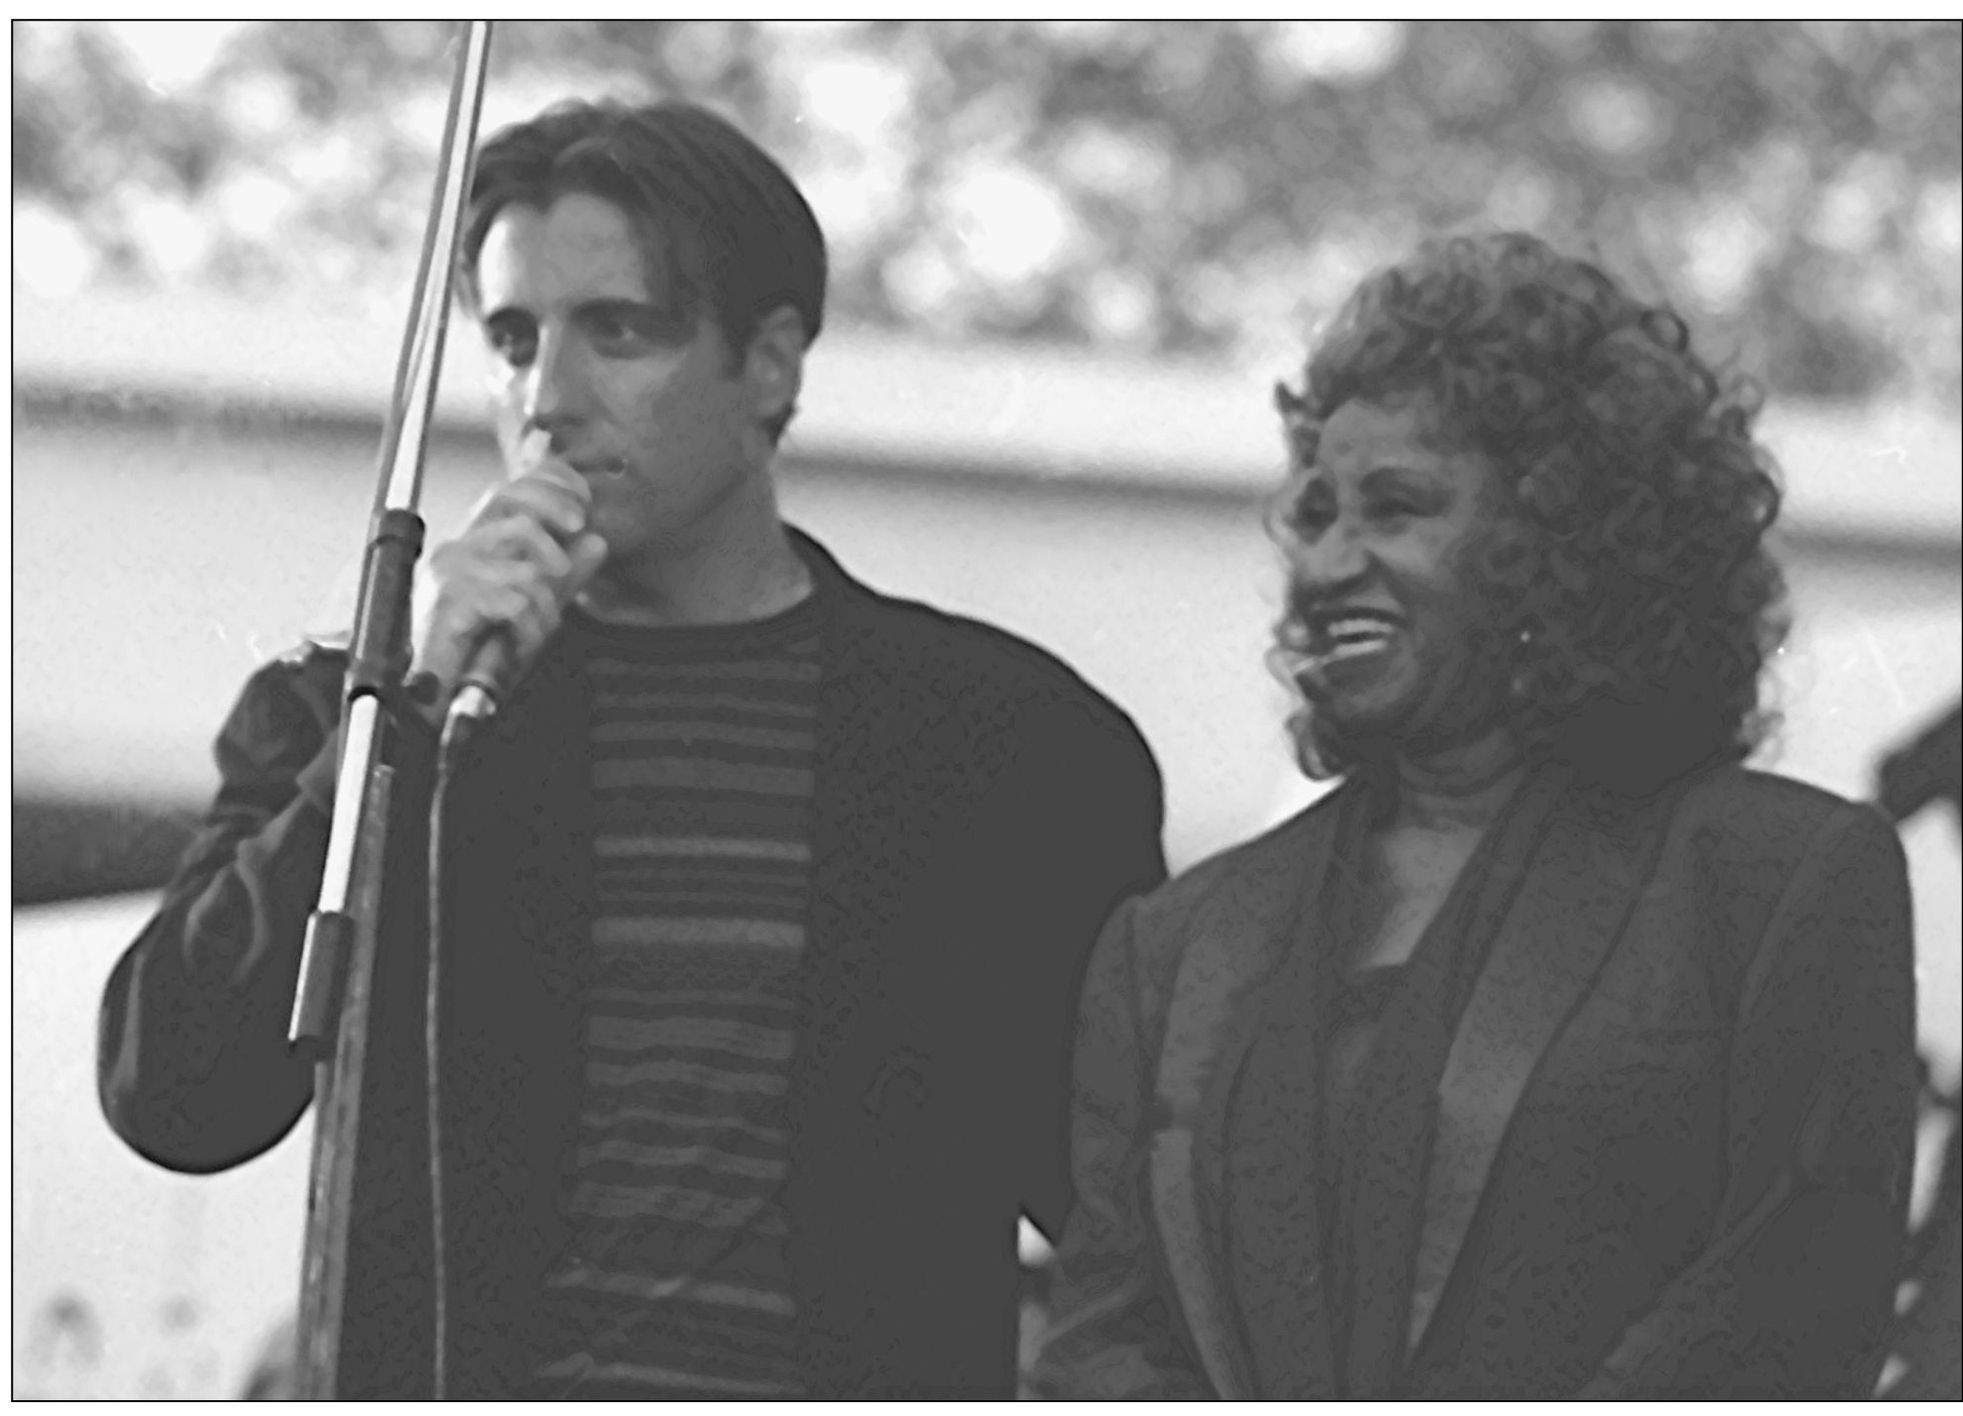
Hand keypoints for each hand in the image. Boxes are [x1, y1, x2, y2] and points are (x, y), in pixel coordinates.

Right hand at [410, 458, 607, 718]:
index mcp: (478, 544)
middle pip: (507, 495)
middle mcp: (459, 549)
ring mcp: (451, 572)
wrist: (430, 699)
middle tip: (579, 526)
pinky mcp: (450, 601)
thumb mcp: (533, 608)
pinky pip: (513, 602)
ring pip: (525, 563)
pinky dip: (526, 630)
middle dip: (553, 506)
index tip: (585, 501)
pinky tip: (515, 647)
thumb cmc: (478, 654)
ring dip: (545, 604)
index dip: (551, 482)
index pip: (512, 488)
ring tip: (534, 633)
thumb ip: (564, 575)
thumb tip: (596, 540)